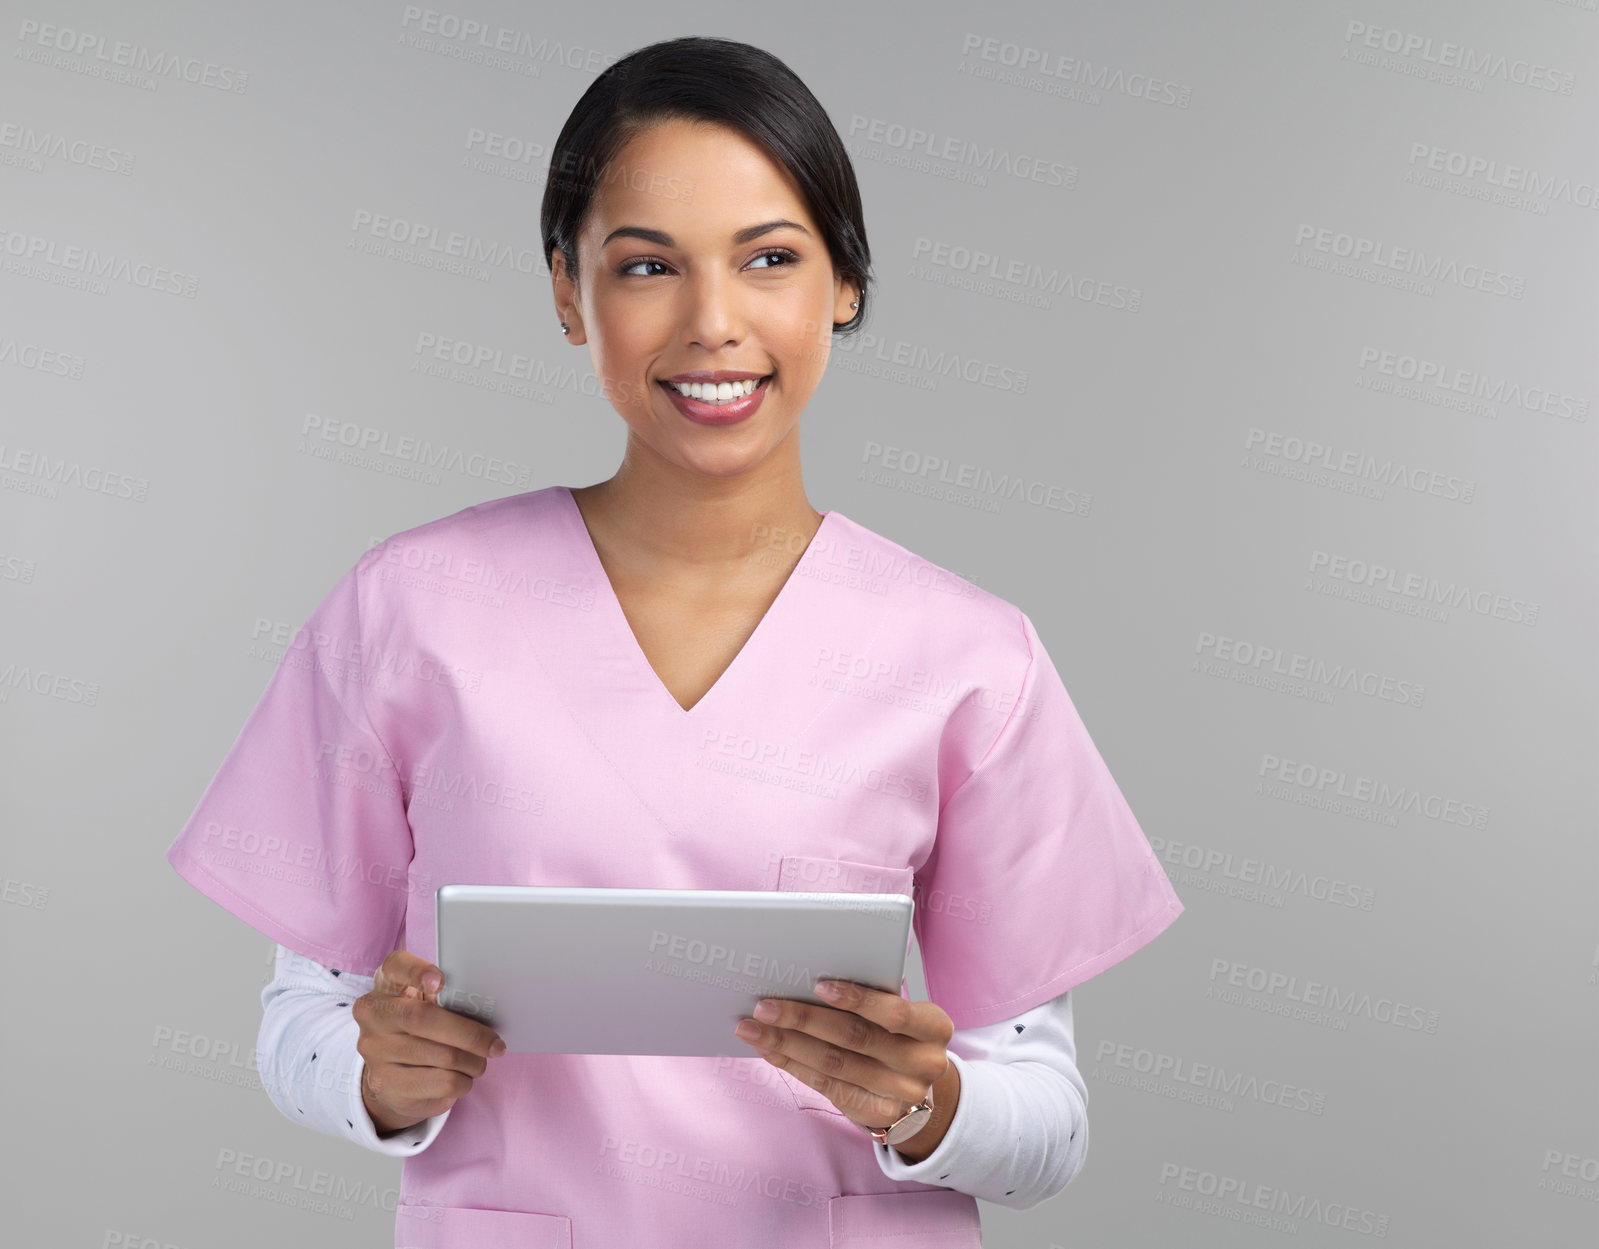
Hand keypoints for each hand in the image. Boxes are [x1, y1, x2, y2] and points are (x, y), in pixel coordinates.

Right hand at [352, 949, 506, 1135]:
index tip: (441, 983)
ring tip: (479, 1062)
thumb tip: (486, 1007)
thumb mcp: (428, 1005)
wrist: (393, 1076)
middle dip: (469, 1034)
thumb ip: (447, 997)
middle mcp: (373, 1014)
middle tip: (495, 1045)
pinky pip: (441, 1083)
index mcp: (386, 984)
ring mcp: (374, 1050)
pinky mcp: (384, 1083)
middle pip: (423, 1018)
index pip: (395, 966)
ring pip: (440, 1056)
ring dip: (472, 1062)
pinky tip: (462, 1078)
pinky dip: (463, 1082)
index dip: (417, 972)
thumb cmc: (421, 1030)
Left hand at [733, 979, 953, 1137]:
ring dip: (787, 1043)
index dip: (856, 999)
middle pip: (855, 1038)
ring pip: (834, 1065)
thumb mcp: (903, 1015)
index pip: (894, 1012)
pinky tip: (770, 1050)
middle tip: (764, 1005)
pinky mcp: (877, 1116)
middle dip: (804, 1019)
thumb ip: (871, 1001)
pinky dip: (794, 1065)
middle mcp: (923, 1063)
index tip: (817, 985)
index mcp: (934, 1027)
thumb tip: (806, 982)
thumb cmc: (901, 1036)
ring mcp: (902, 1095)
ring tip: (753, 1028)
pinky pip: (828, 1087)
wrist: (920, 1087)